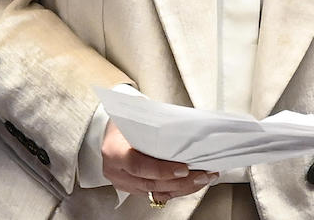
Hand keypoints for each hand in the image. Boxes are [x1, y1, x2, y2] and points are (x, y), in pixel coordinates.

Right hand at [102, 121, 217, 202]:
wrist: (111, 129)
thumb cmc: (125, 121)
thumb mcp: (134, 118)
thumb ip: (153, 127)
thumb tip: (184, 129)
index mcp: (114, 151)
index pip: (138, 166)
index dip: (162, 170)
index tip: (184, 169)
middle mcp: (116, 172)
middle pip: (150, 183)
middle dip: (180, 182)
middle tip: (201, 175)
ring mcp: (123, 183)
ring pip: (155, 192)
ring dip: (182, 188)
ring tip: (202, 179)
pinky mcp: (132, 188)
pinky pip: (156, 194)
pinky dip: (175, 190)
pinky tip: (190, 184)